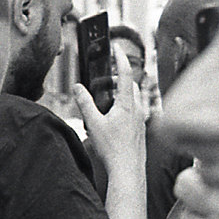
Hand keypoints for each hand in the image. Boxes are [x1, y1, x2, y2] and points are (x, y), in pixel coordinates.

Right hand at [72, 46, 145, 180]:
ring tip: (111, 97)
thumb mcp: (94, 124)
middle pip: (132, 85)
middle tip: (108, 77)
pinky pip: (136, 111)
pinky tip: (117, 117)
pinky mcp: (141, 130)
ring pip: (136, 98)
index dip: (120, 59)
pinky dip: (128, 106)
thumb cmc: (113, 149)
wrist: (128, 170)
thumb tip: (77, 87)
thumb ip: (85, 103)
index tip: (116, 48)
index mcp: (127, 104)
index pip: (125, 74)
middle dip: (121, 78)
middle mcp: (138, 109)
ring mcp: (141, 119)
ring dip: (125, 92)